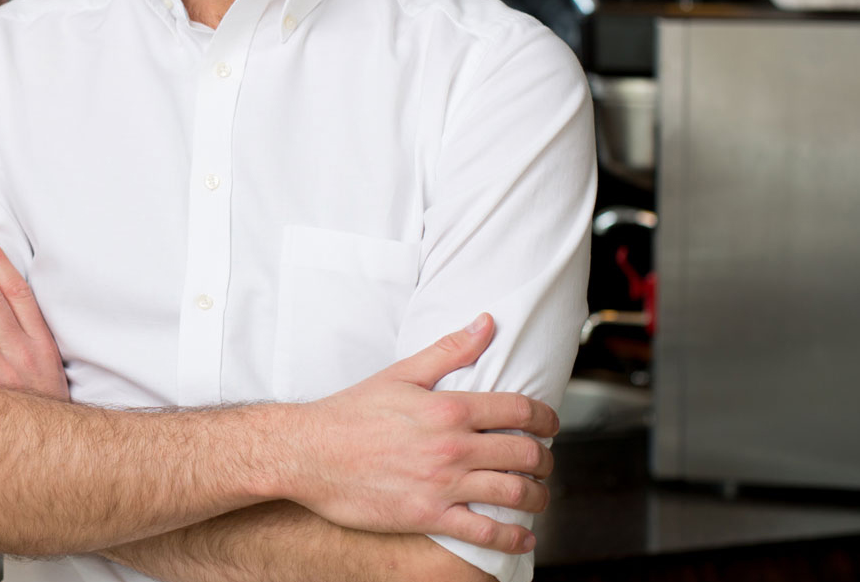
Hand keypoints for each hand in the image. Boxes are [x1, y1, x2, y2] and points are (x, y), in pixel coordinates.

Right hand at [275, 314, 557, 555]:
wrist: (307, 454)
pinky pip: (485, 532)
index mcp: (448, 408)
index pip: (518, 410)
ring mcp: (442, 484)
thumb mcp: (399, 374)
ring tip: (536, 496)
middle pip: (525, 454)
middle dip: (546, 460)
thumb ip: (448, 350)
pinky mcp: (428, 516)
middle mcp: (451, 446)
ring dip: (536, 497)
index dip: (547, 418)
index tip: (551, 425)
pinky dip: (512, 536)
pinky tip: (521, 536)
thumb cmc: (349, 413)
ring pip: (513, 493)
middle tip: (545, 463)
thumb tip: (486, 324)